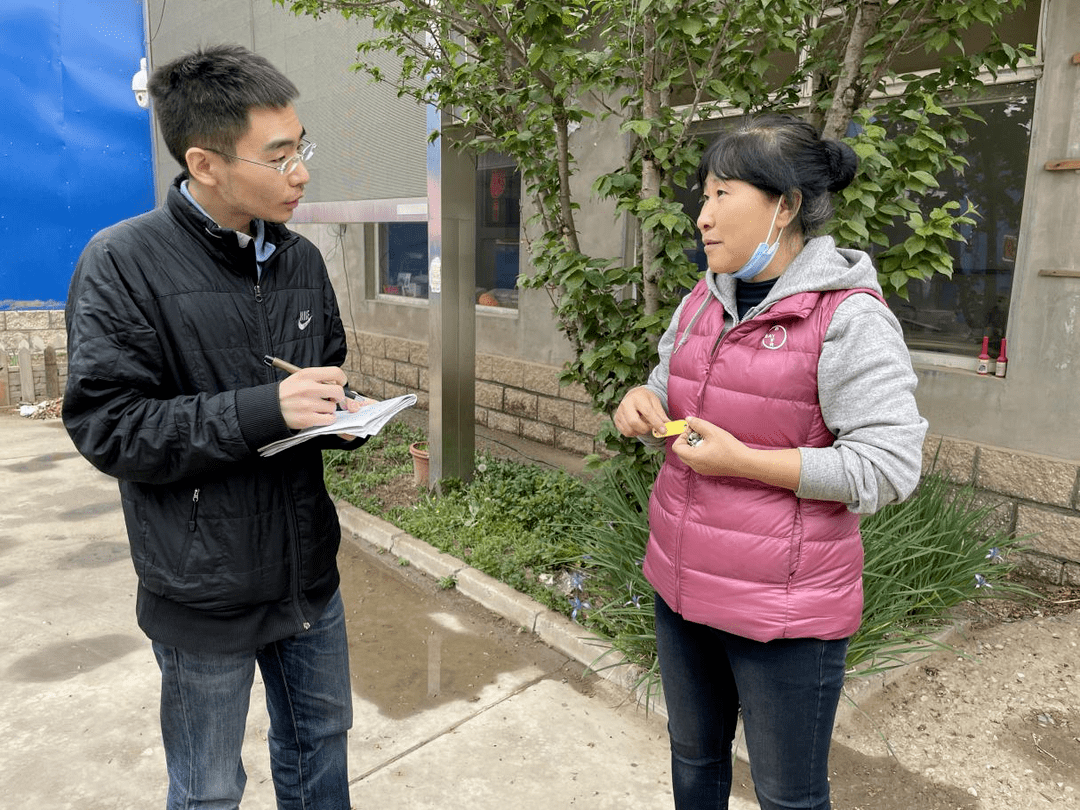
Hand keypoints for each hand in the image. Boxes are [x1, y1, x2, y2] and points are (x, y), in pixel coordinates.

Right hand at [278, 366, 360, 429]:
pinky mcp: (307, 419)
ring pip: (333, 407)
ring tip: (318, 408)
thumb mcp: (299, 378)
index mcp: (307, 374)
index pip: (336, 372)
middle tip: (332, 399)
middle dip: (339, 396)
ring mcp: (308, 404)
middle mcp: (308, 388)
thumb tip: (339, 384)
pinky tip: (319, 416)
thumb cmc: (288, 392)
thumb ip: (318, 378)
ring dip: (329, 409)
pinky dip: (328, 419)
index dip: (342, 379)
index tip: (340, 384)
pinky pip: (329, 419)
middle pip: (338, 391)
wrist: (270, 407)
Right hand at [614, 386, 669, 437]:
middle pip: (634, 422)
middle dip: (645, 428)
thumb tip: (669, 425)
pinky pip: (625, 432)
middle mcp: (625, 404)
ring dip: (640, 431)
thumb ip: (661, 414)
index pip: (647, 412)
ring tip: (644, 425)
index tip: (664, 431)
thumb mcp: (655, 402)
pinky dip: (634, 433)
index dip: (656, 423)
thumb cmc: (646, 399)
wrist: (634, 395)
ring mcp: (619, 412)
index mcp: (637, 397)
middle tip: (651, 427)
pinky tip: (638, 426)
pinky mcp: (616, 419)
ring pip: (629, 429)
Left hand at [672, 416, 801, 489]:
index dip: (682, 436)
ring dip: (693, 446)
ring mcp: (701, 469)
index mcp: (694, 457)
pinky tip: (712, 446)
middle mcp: (695, 466)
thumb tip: (688, 420)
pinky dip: (699, 452)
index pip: (676, 446)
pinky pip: (696, 460)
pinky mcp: (707, 470)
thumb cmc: (730, 448)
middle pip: (681, 451)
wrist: (745, 463)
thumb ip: (698, 424)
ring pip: (689, 456)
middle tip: (699, 433)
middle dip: (687, 440)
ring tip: (707, 439)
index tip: (693, 430)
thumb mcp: (712, 431)